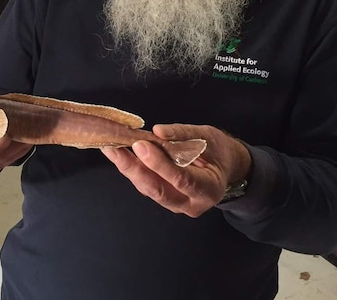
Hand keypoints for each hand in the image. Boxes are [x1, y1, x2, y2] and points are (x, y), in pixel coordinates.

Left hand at [101, 124, 251, 217]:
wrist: (224, 167)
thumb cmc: (218, 151)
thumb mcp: (208, 136)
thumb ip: (184, 134)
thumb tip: (157, 131)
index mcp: (209, 188)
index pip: (182, 179)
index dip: (159, 164)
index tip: (141, 145)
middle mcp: (192, 204)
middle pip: (159, 190)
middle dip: (134, 169)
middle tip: (114, 149)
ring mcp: (177, 205)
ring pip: (149, 190)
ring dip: (128, 169)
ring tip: (111, 149)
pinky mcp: (165, 200)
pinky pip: (147, 186)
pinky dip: (133, 170)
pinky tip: (120, 155)